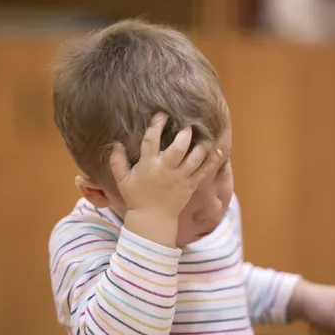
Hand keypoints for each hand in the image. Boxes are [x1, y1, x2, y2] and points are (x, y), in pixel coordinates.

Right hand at [110, 113, 221, 246]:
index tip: (162, 115)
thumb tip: (116, 143)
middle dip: (185, 132)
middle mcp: (166, 170)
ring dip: (200, 144)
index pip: (151, 140)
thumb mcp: (123, 180)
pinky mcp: (191, 185)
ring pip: (195, 157)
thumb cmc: (136, 198)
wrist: (153, 219)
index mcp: (148, 166)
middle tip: (187, 125)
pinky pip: (204, 170)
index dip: (157, 124)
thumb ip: (117, 162)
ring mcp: (180, 178)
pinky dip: (213, 160)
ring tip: (201, 135)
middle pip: (179, 147)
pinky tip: (217, 150)